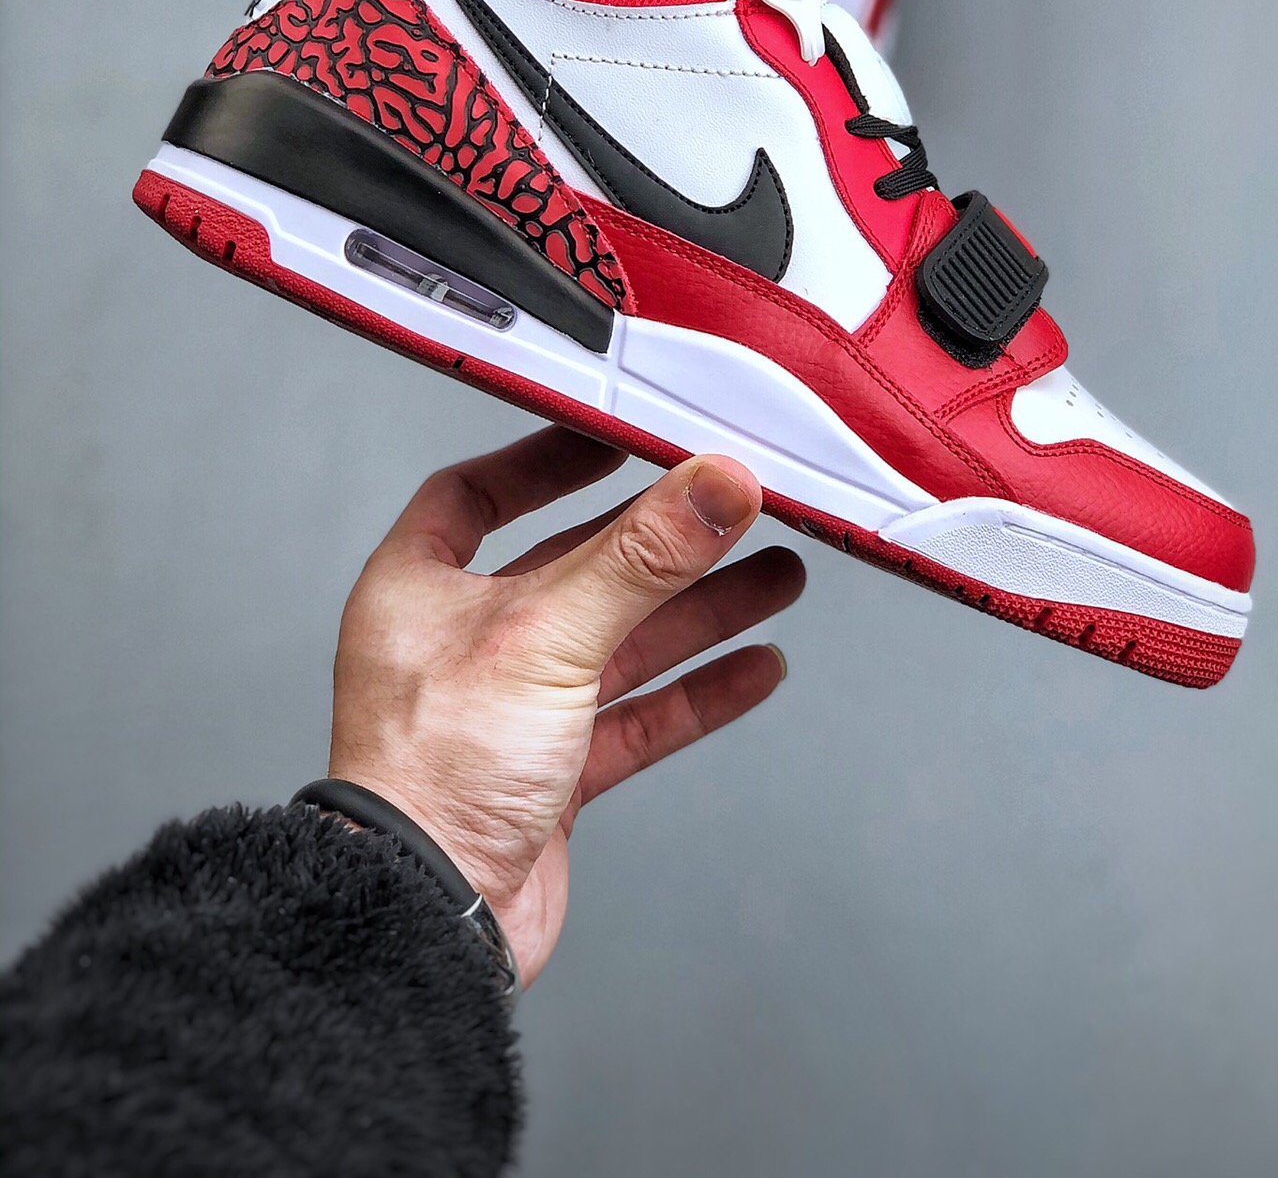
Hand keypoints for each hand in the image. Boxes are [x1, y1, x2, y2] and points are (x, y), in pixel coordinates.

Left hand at [327, 427, 803, 984]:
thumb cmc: (432, 775)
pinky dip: (697, 693)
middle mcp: (462, 644)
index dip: (543, 461)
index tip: (613, 437)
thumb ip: (641, 557)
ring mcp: (510, 712)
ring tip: (777, 578)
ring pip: (620, 643)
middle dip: (663, 543)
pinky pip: (637, 717)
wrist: (426, 921)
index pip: (475, 496)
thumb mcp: (547, 634)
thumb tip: (715, 485)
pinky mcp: (552, 776)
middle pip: (576, 567)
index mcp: (420, 590)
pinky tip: (754, 669)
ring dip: (699, 612)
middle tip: (736, 509)